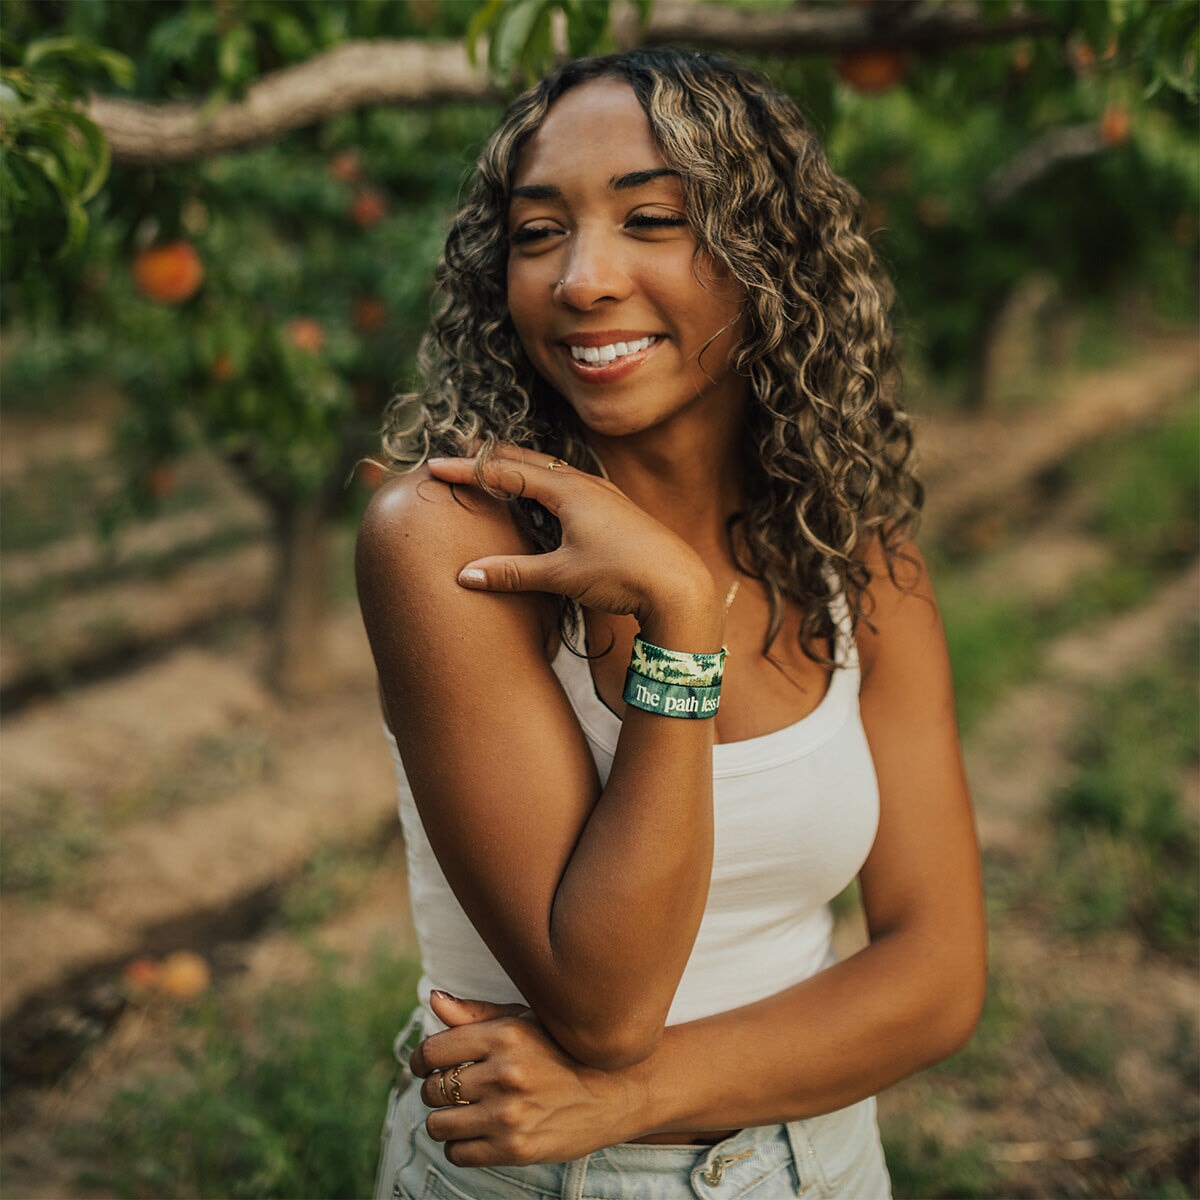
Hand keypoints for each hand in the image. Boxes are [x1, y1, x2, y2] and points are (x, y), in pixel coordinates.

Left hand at [410, 990, 640, 1166]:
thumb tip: (434, 999)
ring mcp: (510, 1114)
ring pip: (438, 1125)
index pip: (433, 1051)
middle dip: (435, 1089)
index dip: (421, 1060)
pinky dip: (460, 1144)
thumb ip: (475, 1013)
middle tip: (452, 1088)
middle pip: (432, 1089)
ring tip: (463, 1111)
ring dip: (444, 1119)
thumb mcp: (525, 1021)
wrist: (615, 1090)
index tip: (427, 1065)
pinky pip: (458, 1153)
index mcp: (504, 1035)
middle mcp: (505, 1074)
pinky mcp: (516, 1149)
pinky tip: (478, 1131)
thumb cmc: (564, 1049)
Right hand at [425, 447, 721, 640]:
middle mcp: (585, 483)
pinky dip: (546, 480)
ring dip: (521, 466)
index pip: (506, 473)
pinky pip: (571, 482)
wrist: (679, 584)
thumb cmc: (621, 574)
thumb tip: (464, 575)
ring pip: (552, 469)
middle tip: (460, 452)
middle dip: (492, 457)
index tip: (436, 466)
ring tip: (498, 465)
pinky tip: (549, 491)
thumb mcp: (561, 576)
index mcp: (567, 491)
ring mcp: (603, 493)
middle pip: (528, 461)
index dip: (469, 470)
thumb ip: (512, 573)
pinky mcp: (616, 508)